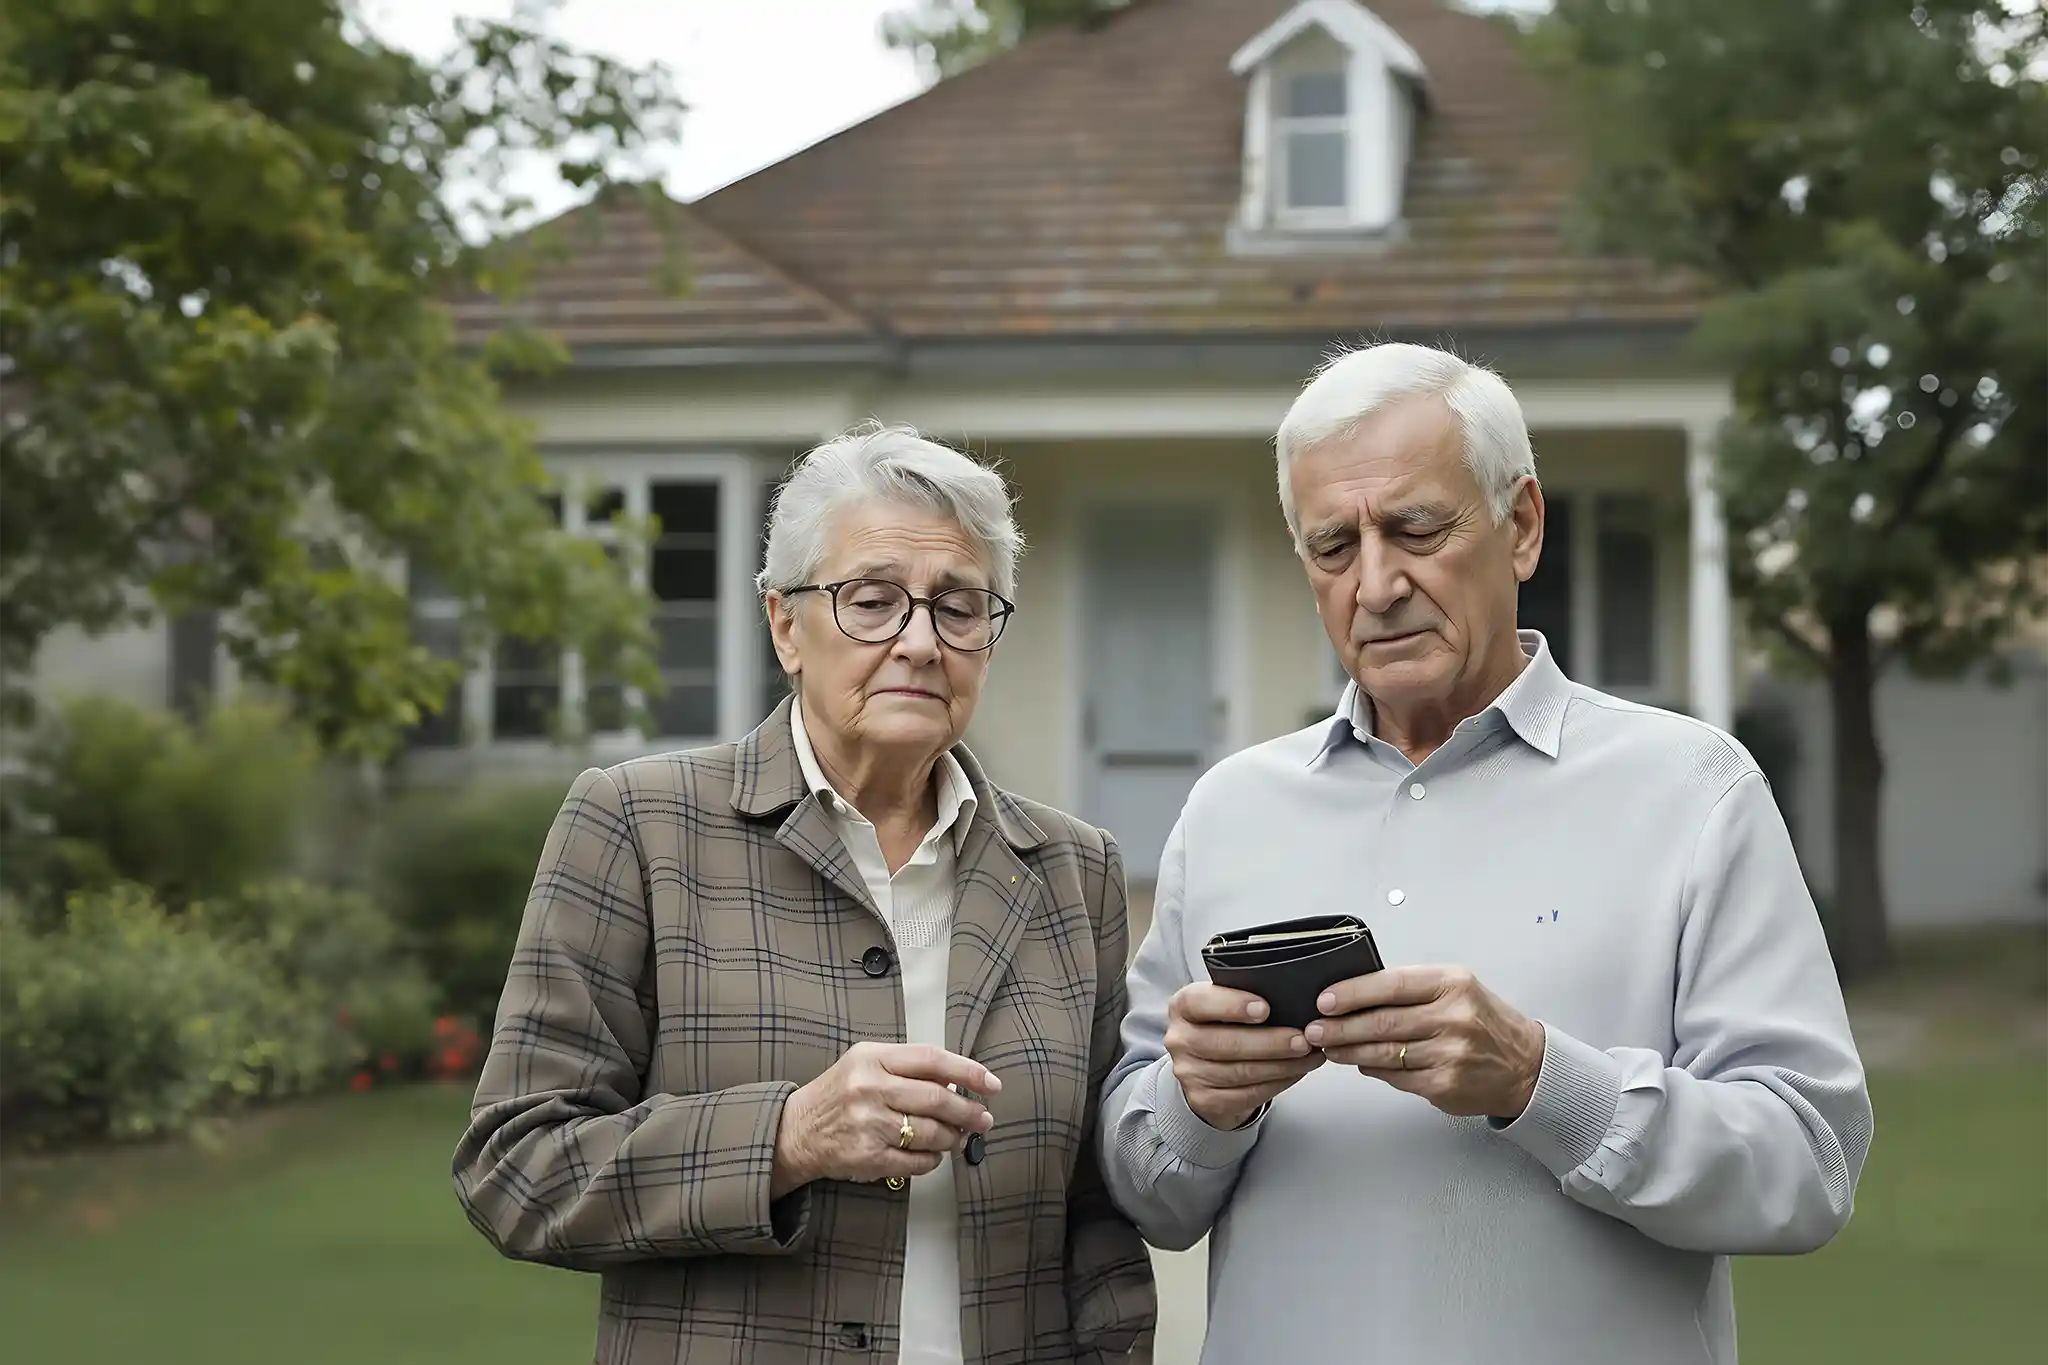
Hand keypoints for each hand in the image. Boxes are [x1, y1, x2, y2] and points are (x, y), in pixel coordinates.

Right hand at [772, 1042, 999, 1196]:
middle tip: (985, 1119)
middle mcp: (870, 1088)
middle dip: (969, 1111)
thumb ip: (908, 1067)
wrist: (796, 1131)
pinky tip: (934, 1154)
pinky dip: (933, 1160)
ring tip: (959, 1138)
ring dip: (953, 1138)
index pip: (931, 1059)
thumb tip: (958, 1080)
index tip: (991, 1084)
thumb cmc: (839, 1094)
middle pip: (937, 1098)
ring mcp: (869, 1124)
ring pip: (931, 1133)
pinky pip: (917, 1161)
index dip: (968, 1070)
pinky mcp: (868, 1157)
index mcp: (873, 1058)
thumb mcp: (867, 1064)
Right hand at [1164, 983, 1324, 1131]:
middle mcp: (1180, 1040)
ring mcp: (1189, 1073)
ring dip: (1282, 1065)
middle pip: (1226, 1043)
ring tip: (1309, 1055)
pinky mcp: (1204, 1100)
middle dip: (1270, 1042)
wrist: (1206, 1067)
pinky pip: (1247, 1094)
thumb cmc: (1223, 1026)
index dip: (1232, 1005)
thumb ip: (1244, 995)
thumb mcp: (1223, 1002)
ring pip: (1241, 1072)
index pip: (1200, 1003)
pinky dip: (1278, 1083)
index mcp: (1183, 1007)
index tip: (1264, 1008)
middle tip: (1303, 1039)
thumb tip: (1292, 996)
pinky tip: (1296, 1072)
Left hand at [1302, 966, 1545, 1120]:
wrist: (1524, 1065)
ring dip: (1348, 1051)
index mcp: (1452, 985)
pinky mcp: (1444, 1085)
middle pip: (1381, 1022)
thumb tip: (1354, 996)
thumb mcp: (1456, 989)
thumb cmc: (1483, 1022)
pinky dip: (1373, 1069)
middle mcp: (1453, 1018)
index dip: (1352, 993)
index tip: (1325, 1000)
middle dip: (1339, 1027)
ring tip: (1327, 1047)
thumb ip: (1411, 989)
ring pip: (1383, 1052)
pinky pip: (1396, 1076)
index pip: (1391, 984)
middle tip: (1313, 1029)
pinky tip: (1360, 1063)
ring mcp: (1449, 1054)